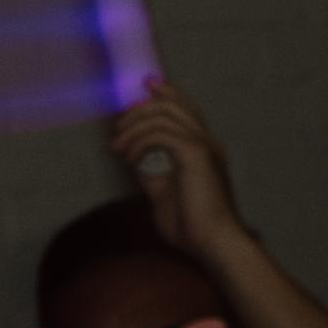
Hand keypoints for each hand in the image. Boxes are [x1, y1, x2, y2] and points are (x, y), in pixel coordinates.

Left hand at [104, 87, 246, 258]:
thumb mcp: (162, 189)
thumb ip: (151, 167)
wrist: (211, 241)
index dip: (164, 92)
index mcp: (204, 148)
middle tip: (116, 133)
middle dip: (136, 111)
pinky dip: (138, 142)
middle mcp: (208, 142)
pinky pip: (160, 133)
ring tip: (118, 149)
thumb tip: (132, 151)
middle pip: (171, 104)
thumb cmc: (191, 223)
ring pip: (162, 114)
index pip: (185, 107)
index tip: (142, 86)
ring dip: (132, 127)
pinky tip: (130, 159)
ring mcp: (204, 146)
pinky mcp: (196, 154)